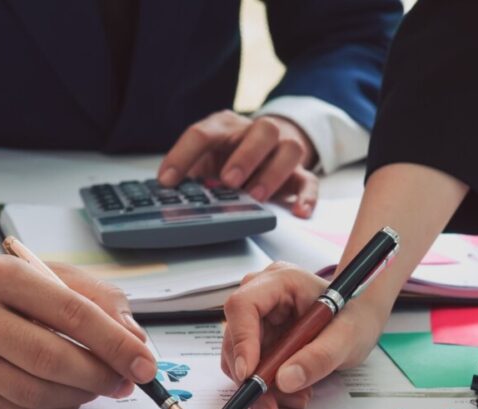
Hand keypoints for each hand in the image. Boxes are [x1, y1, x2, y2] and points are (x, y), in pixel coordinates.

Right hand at [0, 235, 157, 408]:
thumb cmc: (5, 289)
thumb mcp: (52, 275)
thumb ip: (100, 301)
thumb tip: (135, 342)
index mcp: (3, 275)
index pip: (71, 312)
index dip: (115, 343)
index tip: (144, 363)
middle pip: (51, 358)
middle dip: (100, 375)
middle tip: (125, 382)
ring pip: (35, 391)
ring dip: (79, 396)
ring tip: (99, 386)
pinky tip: (69, 396)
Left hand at [158, 110, 318, 217]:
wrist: (266, 146)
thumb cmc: (227, 156)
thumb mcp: (203, 160)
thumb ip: (189, 174)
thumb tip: (168, 197)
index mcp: (226, 126)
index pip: (203, 133)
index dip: (183, 156)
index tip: (167, 181)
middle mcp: (257, 133)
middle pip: (263, 131)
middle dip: (246, 156)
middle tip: (229, 181)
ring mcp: (282, 150)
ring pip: (290, 149)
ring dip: (272, 173)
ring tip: (256, 197)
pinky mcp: (299, 173)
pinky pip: (309, 180)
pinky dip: (306, 197)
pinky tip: (297, 212)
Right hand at [220, 262, 385, 408]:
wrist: (361, 321)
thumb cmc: (356, 318)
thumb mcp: (347, 338)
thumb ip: (319, 357)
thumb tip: (284, 380)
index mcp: (281, 282)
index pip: (244, 305)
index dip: (241, 340)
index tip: (248, 373)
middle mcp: (262, 297)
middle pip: (235, 336)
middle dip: (251, 375)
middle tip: (271, 406)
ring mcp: (258, 319)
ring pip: (238, 357)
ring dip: (260, 385)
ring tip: (297, 397)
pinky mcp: (259, 339)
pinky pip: (250, 367)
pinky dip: (266, 386)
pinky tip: (292, 391)